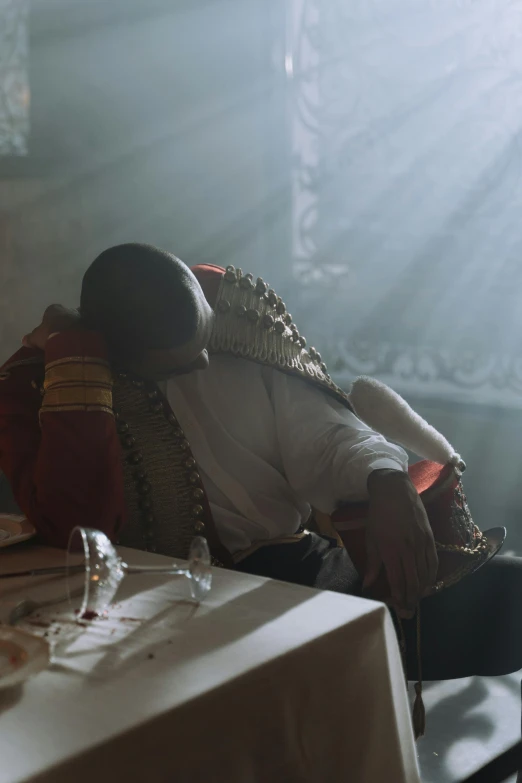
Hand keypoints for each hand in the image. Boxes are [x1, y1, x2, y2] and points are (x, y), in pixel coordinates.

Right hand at [22, 305, 81, 350]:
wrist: (71, 340)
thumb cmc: (50, 334)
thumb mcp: (36, 337)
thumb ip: (31, 337)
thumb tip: (24, 340)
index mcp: (53, 308)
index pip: (50, 312)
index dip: (49, 322)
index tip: (49, 331)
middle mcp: (68, 309)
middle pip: (64, 316)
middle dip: (63, 324)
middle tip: (60, 336)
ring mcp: (80, 316)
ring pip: (75, 322)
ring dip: (73, 329)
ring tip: (70, 341)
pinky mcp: (89, 325)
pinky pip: (84, 329)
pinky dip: (81, 334)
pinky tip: (79, 342)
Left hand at [364, 469, 437, 617]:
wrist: (395, 491)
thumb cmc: (379, 515)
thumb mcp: (371, 538)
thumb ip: (372, 563)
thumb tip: (368, 585)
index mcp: (391, 550)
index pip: (398, 581)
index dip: (399, 597)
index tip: (399, 609)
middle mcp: (408, 549)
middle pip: (414, 581)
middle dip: (412, 600)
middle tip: (409, 612)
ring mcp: (421, 544)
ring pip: (426, 574)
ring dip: (422, 591)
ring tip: (417, 601)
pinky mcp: (430, 538)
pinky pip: (434, 562)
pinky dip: (432, 576)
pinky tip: (428, 584)